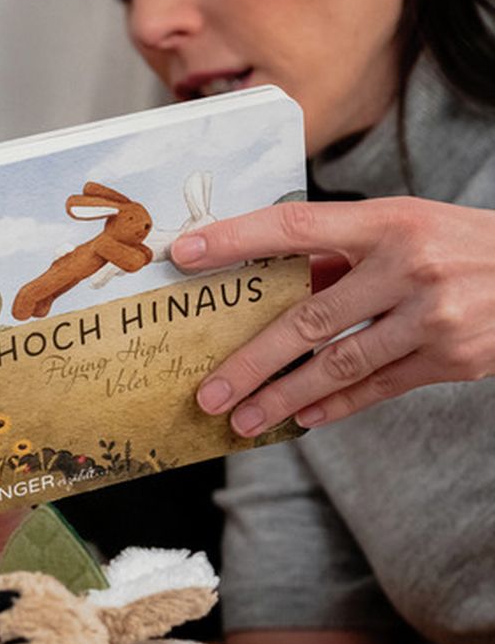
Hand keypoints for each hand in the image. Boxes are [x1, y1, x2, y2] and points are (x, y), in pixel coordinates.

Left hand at [171, 198, 494, 432]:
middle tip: (208, 394)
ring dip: (283, 398)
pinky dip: (334, 406)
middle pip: (309, 320)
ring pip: (339, 366)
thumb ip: (340, 255)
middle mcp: (410, 266)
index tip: (185, 256)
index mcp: (389, 222)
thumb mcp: (404, 229)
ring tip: (242, 421)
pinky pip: (377, 388)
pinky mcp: (452, 359)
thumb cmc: (458, 246)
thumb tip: (266, 283)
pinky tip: (300, 419)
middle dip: (251, 363)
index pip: (296, 226)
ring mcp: (434, 316)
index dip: (237, 240)